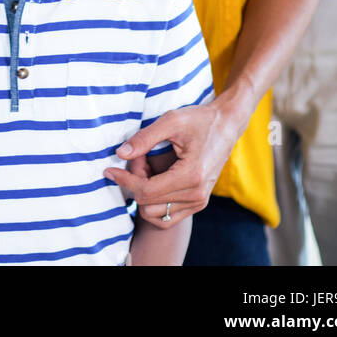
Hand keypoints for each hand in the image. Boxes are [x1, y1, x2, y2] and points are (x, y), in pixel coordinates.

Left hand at [104, 102, 235, 226]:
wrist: (226, 125)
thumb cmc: (200, 120)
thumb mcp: (171, 121)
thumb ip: (144, 138)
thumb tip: (120, 154)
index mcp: (191, 176)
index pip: (146, 192)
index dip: (125, 181)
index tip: (110, 169)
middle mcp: (196, 195)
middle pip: (148, 204)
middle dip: (134, 182)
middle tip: (137, 158)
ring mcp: (198, 202)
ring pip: (155, 214)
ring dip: (143, 194)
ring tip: (146, 167)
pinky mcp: (198, 203)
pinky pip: (166, 216)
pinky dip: (154, 202)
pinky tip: (154, 179)